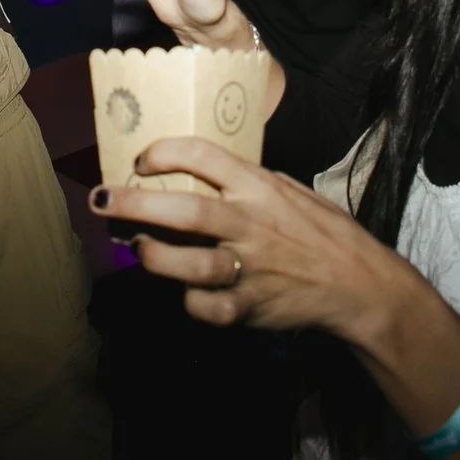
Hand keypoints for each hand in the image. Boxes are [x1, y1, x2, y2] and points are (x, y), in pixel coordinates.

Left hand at [89, 137, 422, 339]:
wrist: (358, 283)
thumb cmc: (319, 231)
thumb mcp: (288, 190)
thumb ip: (246, 182)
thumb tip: (199, 171)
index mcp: (259, 187)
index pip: (203, 155)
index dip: (164, 151)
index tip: (141, 158)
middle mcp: (250, 224)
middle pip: (184, 211)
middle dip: (134, 204)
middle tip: (102, 198)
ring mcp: (249, 267)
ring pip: (188, 264)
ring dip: (153, 256)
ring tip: (138, 247)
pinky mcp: (249, 306)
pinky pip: (206, 307)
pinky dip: (189, 302)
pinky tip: (185, 293)